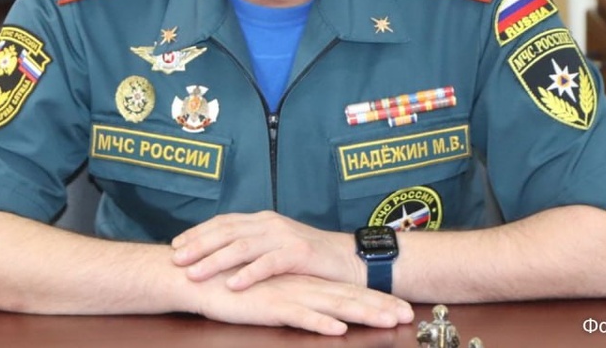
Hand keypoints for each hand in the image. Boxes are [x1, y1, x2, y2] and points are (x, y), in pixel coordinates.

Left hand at [171, 211, 362, 289]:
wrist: (347, 260)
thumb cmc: (309, 259)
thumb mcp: (276, 247)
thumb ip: (252, 248)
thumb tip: (219, 256)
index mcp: (262, 221)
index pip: (223, 222)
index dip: (198, 232)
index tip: (175, 245)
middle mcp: (270, 224)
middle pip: (227, 232)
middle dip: (198, 245)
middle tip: (176, 259)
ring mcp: (284, 237)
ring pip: (242, 247)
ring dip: (215, 260)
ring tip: (195, 273)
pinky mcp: (298, 253)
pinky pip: (269, 263)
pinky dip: (249, 274)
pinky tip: (233, 284)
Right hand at [188, 271, 412, 335]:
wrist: (198, 275)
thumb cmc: (233, 287)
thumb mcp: (270, 294)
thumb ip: (293, 298)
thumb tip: (316, 311)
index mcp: (304, 282)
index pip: (347, 291)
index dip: (376, 299)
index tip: (402, 309)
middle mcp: (302, 285)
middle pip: (348, 296)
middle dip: (380, 306)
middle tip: (408, 315)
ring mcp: (287, 293)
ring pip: (331, 305)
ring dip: (361, 313)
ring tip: (387, 321)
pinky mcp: (269, 304)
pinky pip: (298, 315)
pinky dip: (319, 323)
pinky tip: (338, 329)